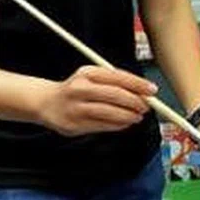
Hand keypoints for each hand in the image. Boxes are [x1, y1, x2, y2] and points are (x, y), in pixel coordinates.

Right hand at [38, 66, 155, 136]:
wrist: (46, 102)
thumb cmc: (77, 88)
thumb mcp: (93, 77)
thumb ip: (116, 82)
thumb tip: (144, 92)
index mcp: (87, 73)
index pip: (118, 77)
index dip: (138, 84)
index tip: (152, 90)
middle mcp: (79, 89)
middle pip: (115, 95)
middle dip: (135, 102)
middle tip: (146, 106)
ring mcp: (75, 108)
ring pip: (108, 112)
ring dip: (128, 116)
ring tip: (137, 117)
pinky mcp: (73, 125)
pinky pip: (101, 126)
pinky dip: (117, 125)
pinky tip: (125, 123)